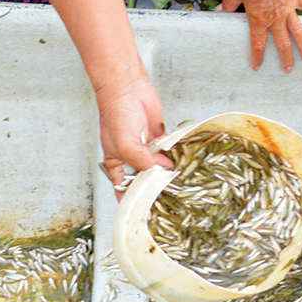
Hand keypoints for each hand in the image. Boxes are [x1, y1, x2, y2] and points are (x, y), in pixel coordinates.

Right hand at [96, 79, 173, 198]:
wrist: (128, 88)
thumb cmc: (116, 113)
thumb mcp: (125, 145)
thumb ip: (143, 162)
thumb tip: (163, 171)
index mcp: (117, 163)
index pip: (123, 188)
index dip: (132, 200)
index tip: (144, 213)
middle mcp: (132, 158)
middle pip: (146, 179)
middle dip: (156, 187)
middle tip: (170, 200)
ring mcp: (147, 149)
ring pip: (160, 167)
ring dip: (169, 173)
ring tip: (181, 184)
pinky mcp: (160, 139)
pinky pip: (170, 152)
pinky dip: (176, 157)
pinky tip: (184, 164)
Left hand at [221, 0, 301, 72]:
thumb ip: (230, 3)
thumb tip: (220, 10)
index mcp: (258, 18)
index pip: (258, 43)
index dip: (257, 57)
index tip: (257, 67)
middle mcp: (275, 17)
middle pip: (282, 43)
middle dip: (286, 59)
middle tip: (288, 70)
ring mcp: (288, 8)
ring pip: (298, 32)